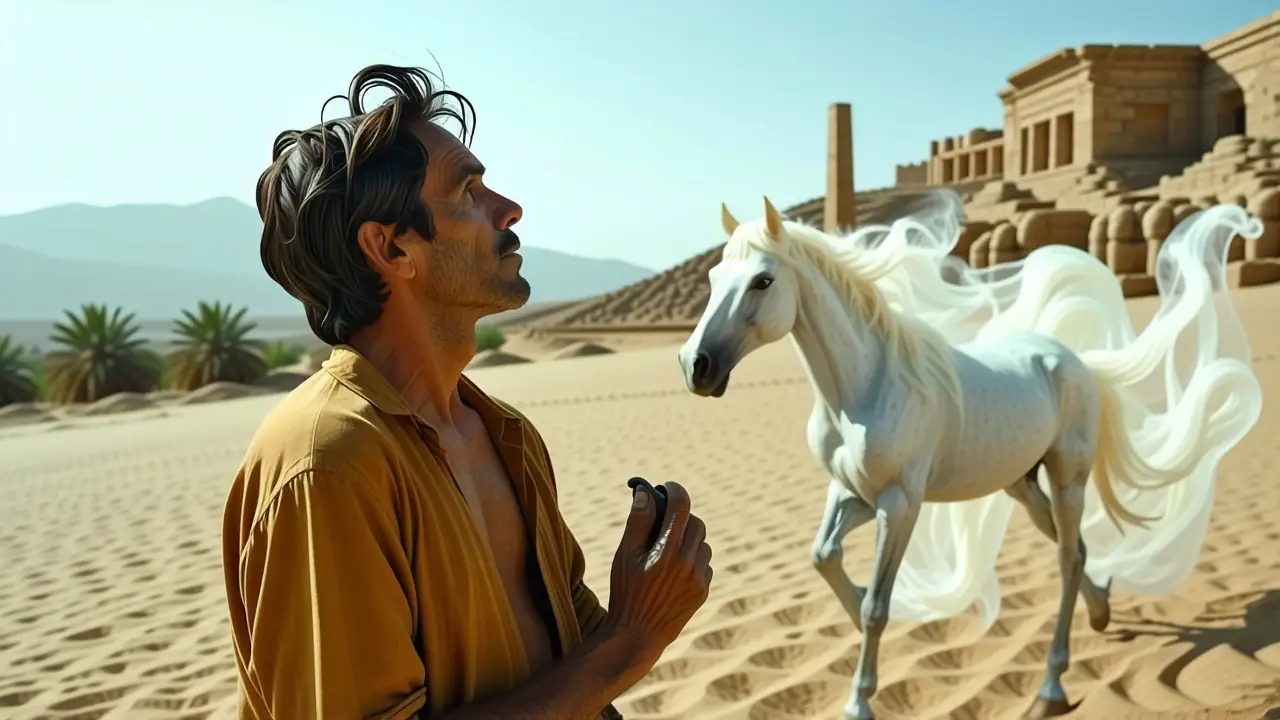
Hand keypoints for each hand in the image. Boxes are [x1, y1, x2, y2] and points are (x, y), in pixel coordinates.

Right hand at [605, 481, 712, 669]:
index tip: (666, 487)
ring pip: (702, 542)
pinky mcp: (703, 590)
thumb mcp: (625, 555)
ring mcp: (699, 578)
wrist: (638, 636)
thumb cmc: (626, 593)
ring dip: (687, 538)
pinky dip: (692, 558)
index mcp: (667, 552)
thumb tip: (646, 492)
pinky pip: (704, 562)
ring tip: (665, 550)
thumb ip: (638, 522)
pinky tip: (673, 570)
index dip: (674, 490)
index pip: (681, 506)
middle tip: (662, 521)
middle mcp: (688, 563)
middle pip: (695, 522)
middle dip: (680, 517)